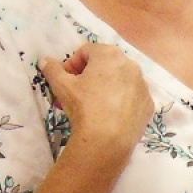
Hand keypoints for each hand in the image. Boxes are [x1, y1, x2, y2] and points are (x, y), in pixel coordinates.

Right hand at [40, 43, 155, 154]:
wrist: (107, 141)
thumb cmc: (83, 106)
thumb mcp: (62, 86)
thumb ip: (52, 69)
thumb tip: (44, 60)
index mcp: (109, 54)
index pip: (86, 51)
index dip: (72, 64)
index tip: (65, 80)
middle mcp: (130, 65)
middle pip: (105, 64)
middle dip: (89, 75)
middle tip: (76, 93)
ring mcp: (142, 85)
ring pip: (120, 80)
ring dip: (106, 87)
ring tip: (93, 105)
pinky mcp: (148, 104)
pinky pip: (132, 97)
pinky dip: (121, 102)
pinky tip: (110, 116)